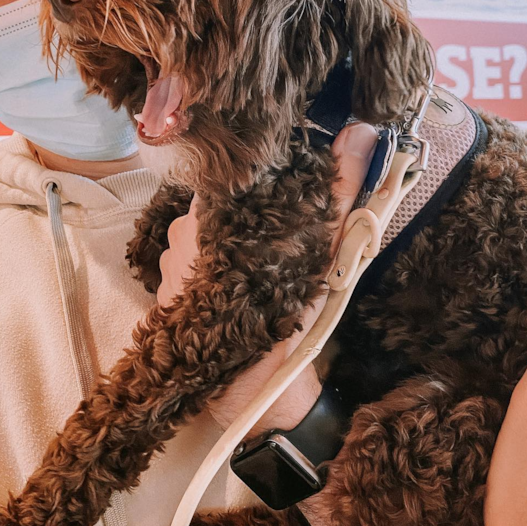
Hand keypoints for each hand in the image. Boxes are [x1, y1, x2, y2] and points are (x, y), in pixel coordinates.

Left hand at [156, 123, 378, 432]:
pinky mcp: (164, 293)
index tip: (281, 195)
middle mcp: (180, 230)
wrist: (253, 394)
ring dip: (230, 244)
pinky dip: (213, 270)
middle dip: (247, 216)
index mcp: (211, 210)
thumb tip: (362, 131)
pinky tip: (240, 286)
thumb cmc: (289, 319)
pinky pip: (191, 266)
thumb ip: (341, 188)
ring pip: (204, 236)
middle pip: (218, 205)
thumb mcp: (323, 249)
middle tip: (281, 236)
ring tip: (263, 265)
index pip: (231, 174)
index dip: (257, 180)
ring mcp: (167, 263)